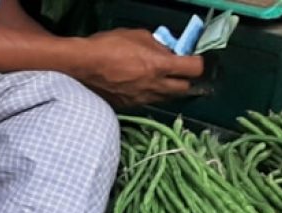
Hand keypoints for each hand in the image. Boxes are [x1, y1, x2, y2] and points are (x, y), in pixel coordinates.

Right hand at [74, 28, 204, 107]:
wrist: (83, 68)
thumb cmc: (109, 46)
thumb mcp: (138, 36)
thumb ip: (158, 46)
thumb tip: (169, 53)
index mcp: (159, 66)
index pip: (193, 70)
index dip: (198, 64)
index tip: (195, 59)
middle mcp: (154, 87)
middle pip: (184, 89)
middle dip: (187, 80)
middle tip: (181, 71)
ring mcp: (142, 100)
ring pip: (167, 98)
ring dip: (169, 89)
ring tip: (161, 78)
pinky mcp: (131, 106)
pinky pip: (148, 102)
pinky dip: (151, 94)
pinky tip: (143, 85)